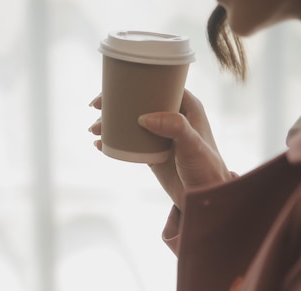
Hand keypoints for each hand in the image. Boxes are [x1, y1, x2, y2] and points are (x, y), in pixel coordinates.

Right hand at [89, 90, 232, 209]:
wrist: (205, 198)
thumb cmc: (206, 168)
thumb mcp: (193, 145)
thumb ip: (175, 127)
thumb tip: (144, 118)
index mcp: (187, 106)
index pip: (156, 85)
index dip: (132, 83)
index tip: (110, 90)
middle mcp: (173, 117)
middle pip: (139, 101)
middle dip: (114, 103)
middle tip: (95, 108)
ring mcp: (161, 135)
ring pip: (131, 121)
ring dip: (111, 123)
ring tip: (94, 131)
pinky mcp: (152, 152)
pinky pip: (129, 142)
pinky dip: (114, 141)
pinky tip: (99, 144)